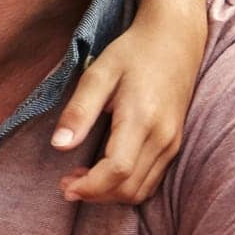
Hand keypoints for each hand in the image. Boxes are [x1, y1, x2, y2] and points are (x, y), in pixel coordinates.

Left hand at [50, 12, 204, 204]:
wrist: (175, 39)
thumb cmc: (133, 52)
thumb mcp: (99, 74)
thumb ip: (79, 111)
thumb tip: (59, 146)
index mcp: (141, 119)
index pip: (118, 171)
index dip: (90, 187)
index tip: (64, 186)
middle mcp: (163, 137)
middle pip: (129, 188)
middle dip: (95, 195)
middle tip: (66, 184)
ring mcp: (172, 143)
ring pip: (142, 190)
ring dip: (110, 194)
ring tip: (80, 179)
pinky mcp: (174, 143)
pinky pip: (151, 180)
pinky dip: (126, 186)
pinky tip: (104, 172)